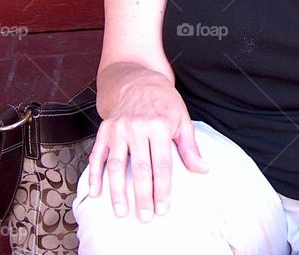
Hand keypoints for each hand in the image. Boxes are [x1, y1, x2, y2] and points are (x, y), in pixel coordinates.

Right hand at [86, 74, 208, 220]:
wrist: (139, 81)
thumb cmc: (165, 103)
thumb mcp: (182, 120)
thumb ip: (190, 147)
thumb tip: (203, 169)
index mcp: (159, 126)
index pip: (162, 164)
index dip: (163, 189)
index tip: (163, 208)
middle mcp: (137, 127)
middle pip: (140, 168)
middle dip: (143, 196)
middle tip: (144, 217)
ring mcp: (118, 129)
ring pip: (117, 165)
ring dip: (118, 191)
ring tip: (122, 211)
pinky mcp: (105, 130)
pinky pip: (97, 155)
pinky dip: (95, 174)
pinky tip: (96, 192)